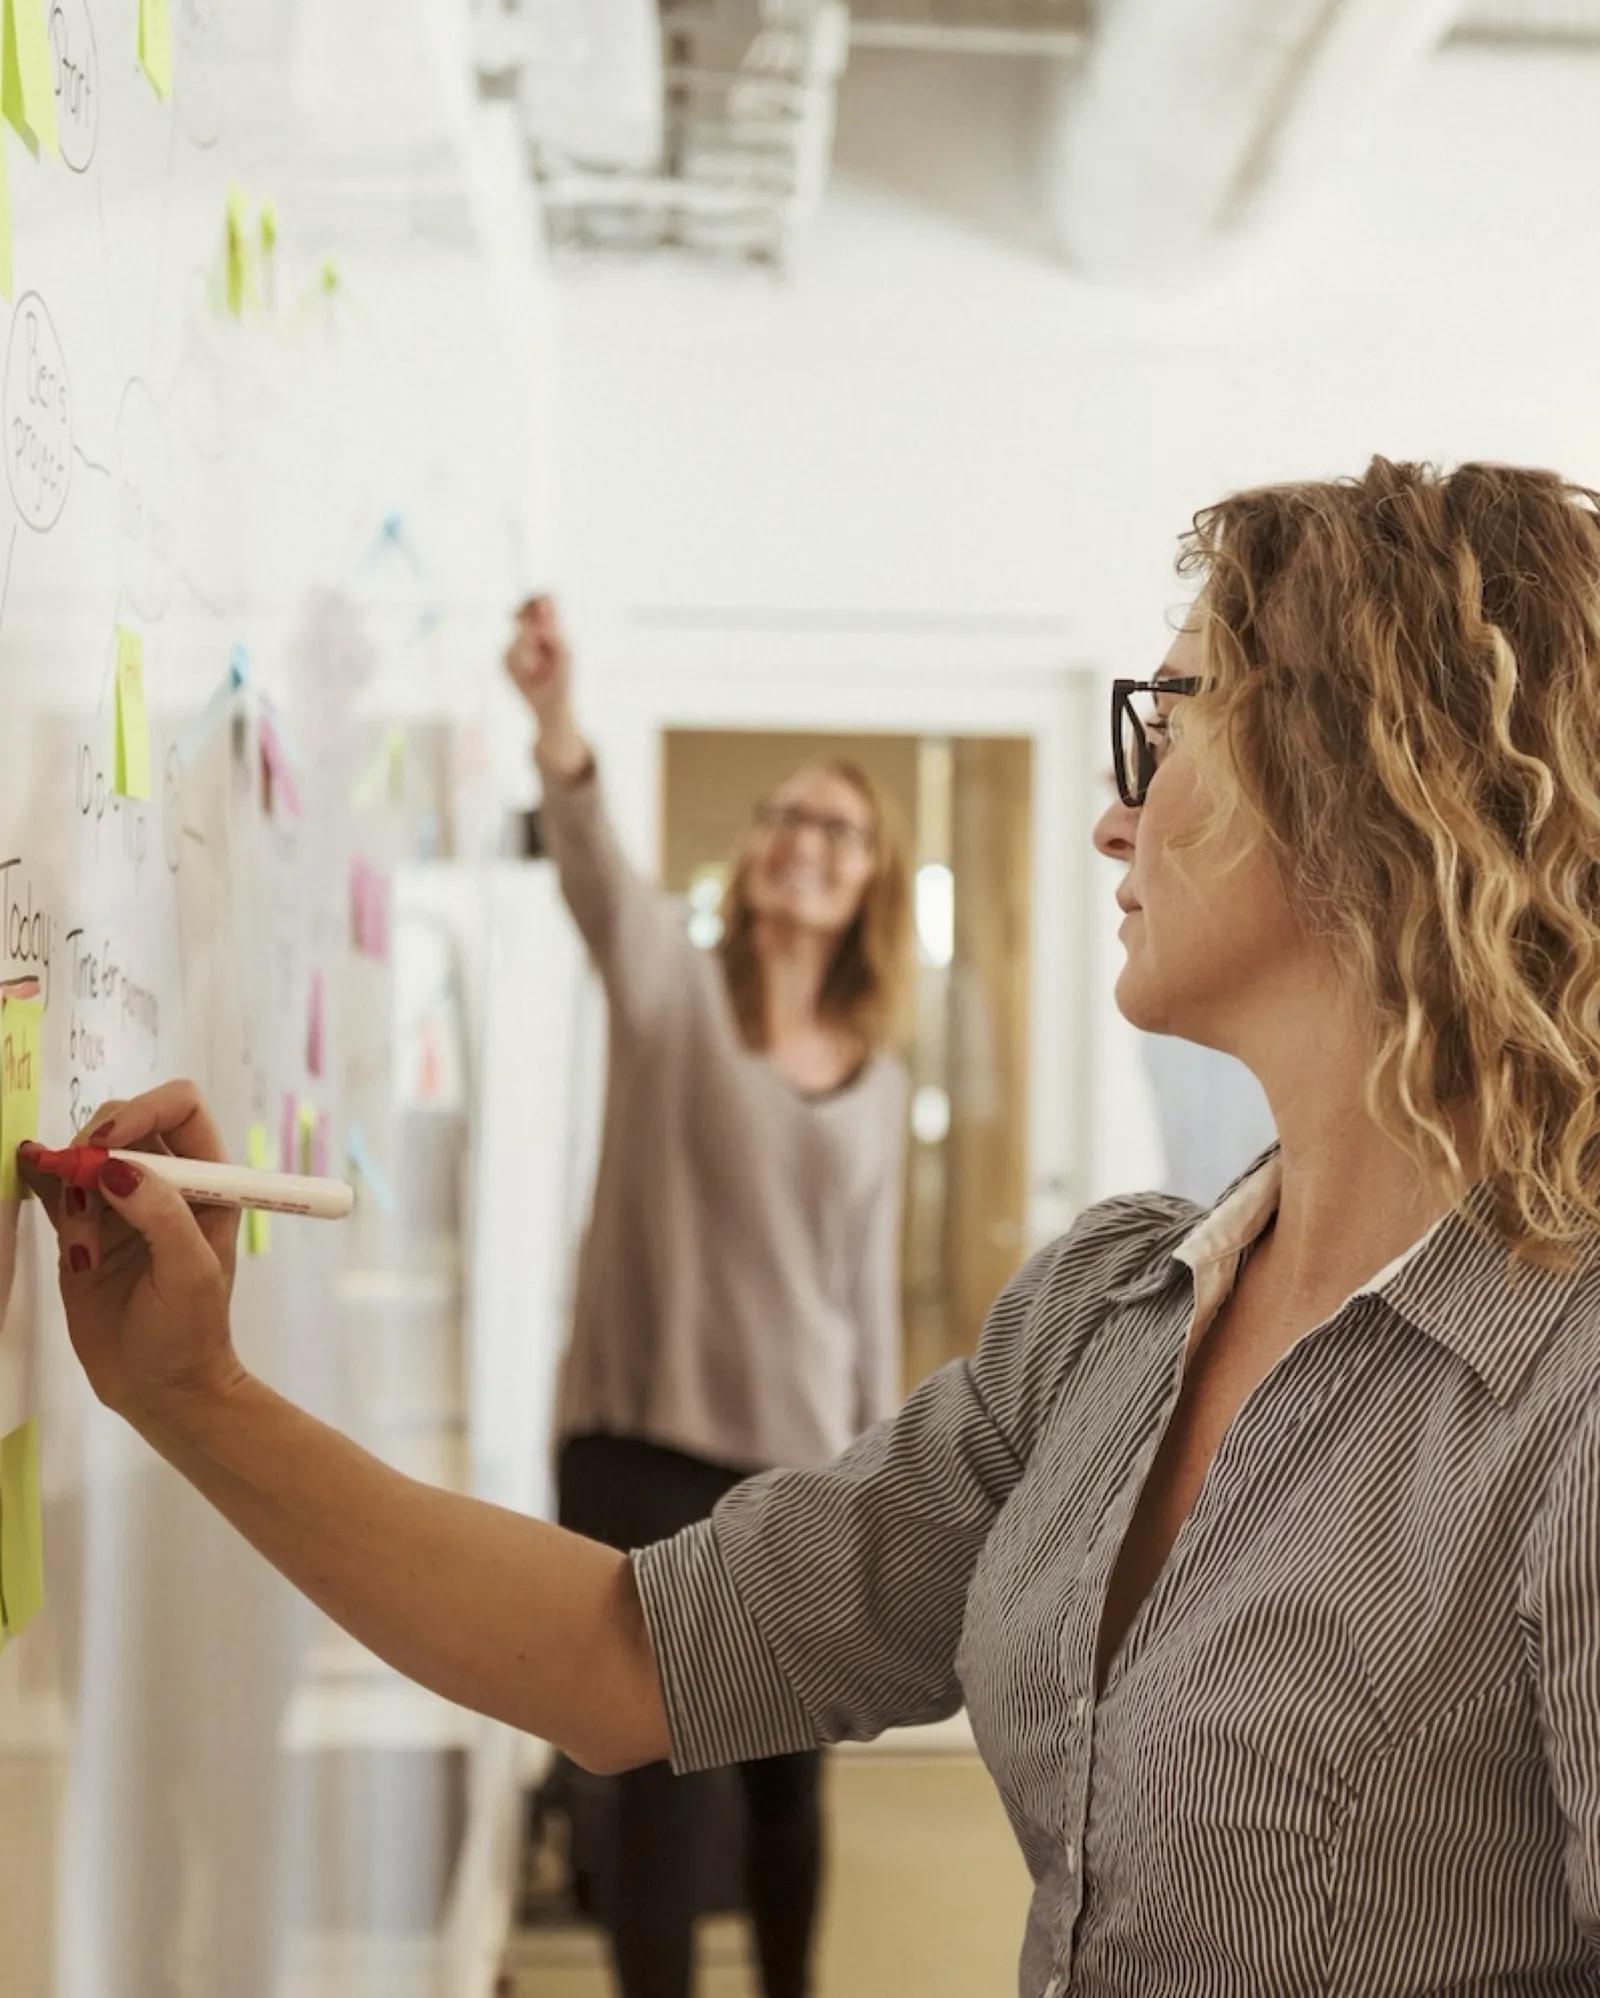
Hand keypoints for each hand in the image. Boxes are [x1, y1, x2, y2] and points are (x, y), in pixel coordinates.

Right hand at [22, 1080, 242, 1421]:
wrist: (158, 1388)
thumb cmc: (190, 1332)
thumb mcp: (190, 1273)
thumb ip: (161, 1214)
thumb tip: (117, 1166)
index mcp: (208, 1182)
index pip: (180, 1109)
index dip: (143, 1110)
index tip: (108, 1144)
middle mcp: (165, 1183)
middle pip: (124, 1123)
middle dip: (96, 1147)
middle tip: (81, 1193)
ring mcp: (121, 1204)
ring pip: (85, 1155)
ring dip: (71, 1184)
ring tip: (81, 1245)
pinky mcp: (82, 1229)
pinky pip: (56, 1187)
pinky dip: (41, 1180)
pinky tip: (30, 1176)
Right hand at [504, 595, 572, 722]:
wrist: (550, 704)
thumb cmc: (563, 678)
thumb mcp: (564, 654)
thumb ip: (552, 634)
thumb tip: (535, 624)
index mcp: (550, 626)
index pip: (543, 601)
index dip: (537, 598)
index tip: (538, 603)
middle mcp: (532, 632)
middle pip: (522, 610)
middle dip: (525, 619)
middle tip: (531, 629)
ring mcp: (517, 644)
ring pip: (516, 635)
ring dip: (527, 651)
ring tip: (537, 668)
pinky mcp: (506, 658)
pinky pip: (508, 653)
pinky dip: (519, 664)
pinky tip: (528, 674)